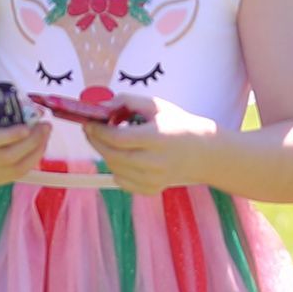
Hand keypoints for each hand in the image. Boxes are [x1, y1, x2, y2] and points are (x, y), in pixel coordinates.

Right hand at [0, 104, 51, 186]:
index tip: (28, 127)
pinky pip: (18, 174)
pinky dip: (32, 161)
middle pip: (6, 157)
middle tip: (45, 127)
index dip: (10, 135)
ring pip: (16, 169)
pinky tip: (39, 148)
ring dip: (36, 152)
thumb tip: (37, 111)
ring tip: (45, 136)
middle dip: (31, 142)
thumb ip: (9, 109)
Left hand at [82, 97, 214, 195]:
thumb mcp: (156, 105)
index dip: (98, 131)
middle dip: (96, 142)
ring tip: (108, 140)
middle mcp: (155, 162)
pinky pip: (122, 181)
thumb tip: (102, 106)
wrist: (204, 153)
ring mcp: (154, 179)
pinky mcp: (152, 189)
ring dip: (105, 153)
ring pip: (115, 169)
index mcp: (157, 138)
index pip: (118, 138)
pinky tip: (122, 156)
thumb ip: (128, 102)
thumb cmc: (178, 124)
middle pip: (113, 156)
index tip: (88, 121)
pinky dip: (116, 168)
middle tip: (90, 129)